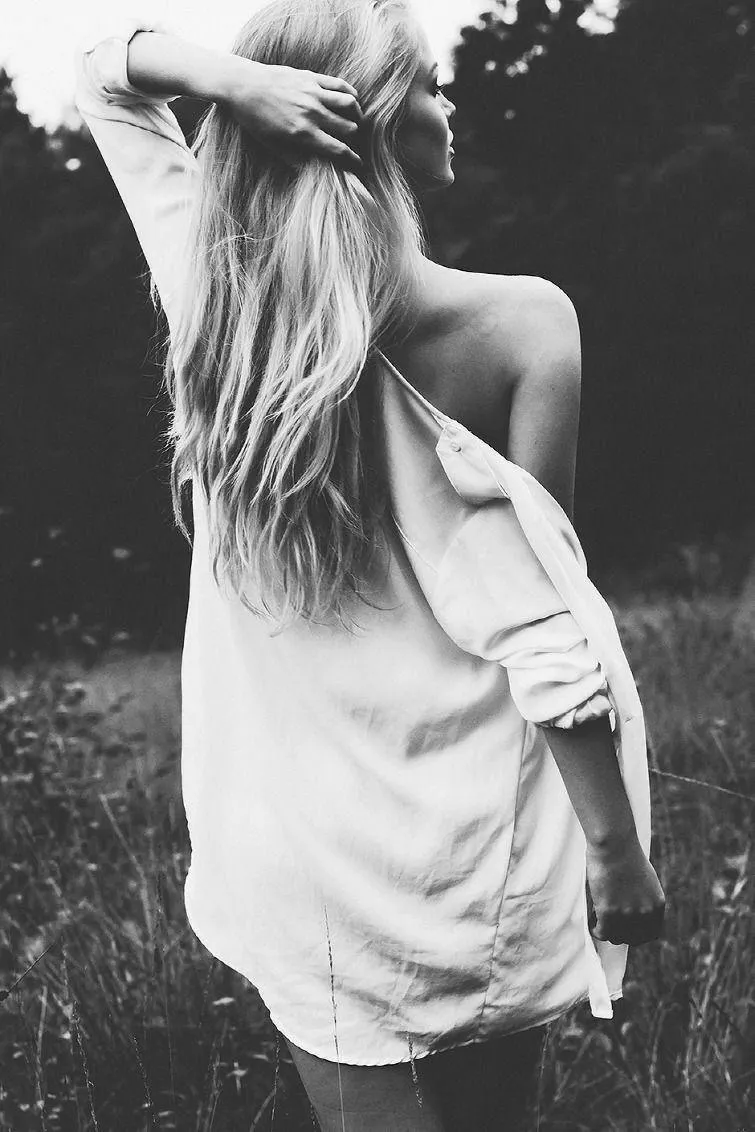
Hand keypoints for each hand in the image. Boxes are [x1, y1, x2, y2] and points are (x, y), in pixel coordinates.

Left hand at [224, 58, 363, 171]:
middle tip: (351, 142)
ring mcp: (313, 93)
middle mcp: (312, 113)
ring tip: (355, 121)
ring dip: (356, 115)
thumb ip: (293, 159)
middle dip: (353, 139)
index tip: (358, 165)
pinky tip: (352, 100)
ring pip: (349, 104)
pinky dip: (350, 93)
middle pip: (348, 128)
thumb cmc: (254, 118)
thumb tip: (310, 172)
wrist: (242, 85)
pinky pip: (339, 84)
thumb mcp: (271, 145)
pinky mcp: (311, 78)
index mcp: (303, 133)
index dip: (352, 160)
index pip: (338, 150)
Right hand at [586, 834, 664, 945]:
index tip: (626, 930)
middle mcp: (645, 914)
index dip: (637, 934)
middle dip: (622, 934)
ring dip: (608, 932)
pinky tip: (592, 922)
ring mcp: (627, 915)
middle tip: (610, 926)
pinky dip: (596, 930)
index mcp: (657, 905)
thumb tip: (633, 907)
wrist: (615, 844)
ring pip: (616, 937)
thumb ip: (643, 897)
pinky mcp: (609, 912)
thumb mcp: (645, 879)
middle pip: (633, 939)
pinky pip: (602, 932)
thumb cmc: (626, 853)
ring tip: (599, 921)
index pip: (651, 934)